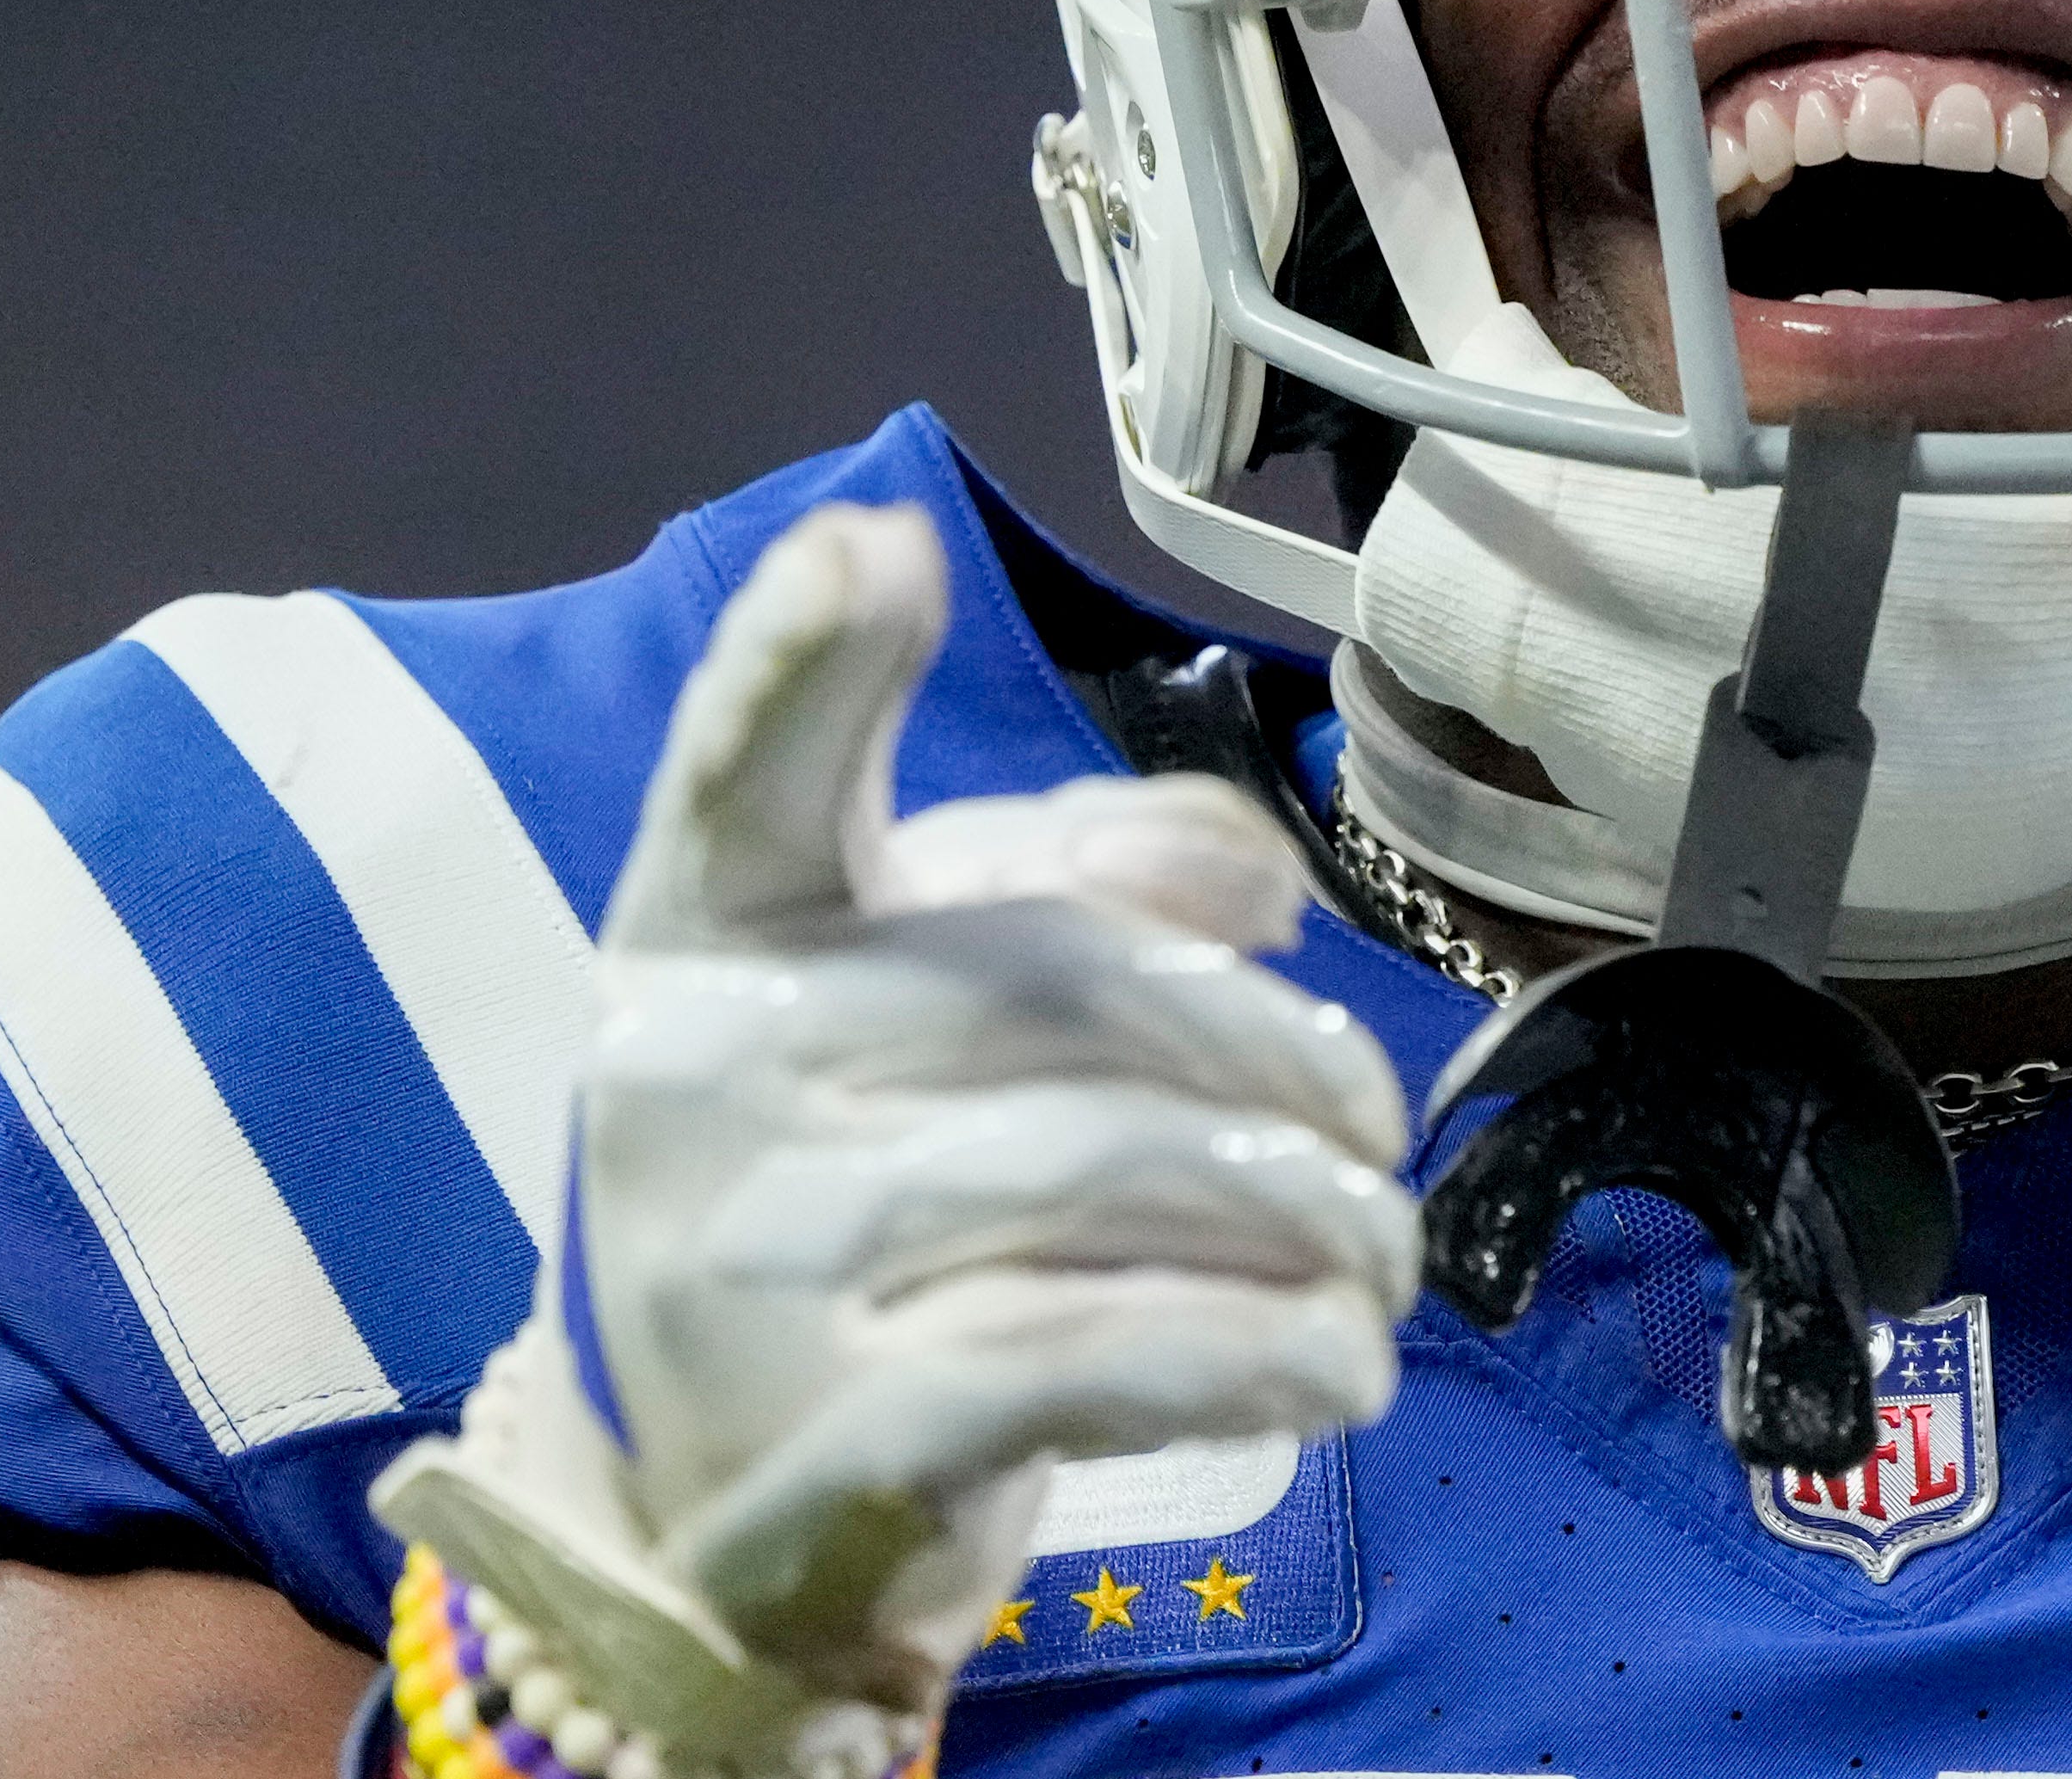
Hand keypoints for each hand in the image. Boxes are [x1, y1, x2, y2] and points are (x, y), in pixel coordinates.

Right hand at [373, 506, 1416, 1777]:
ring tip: (1377, 1255)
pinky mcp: (825, 1442)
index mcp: (712, 936)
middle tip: (1372, 1134)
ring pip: (1113, 1173)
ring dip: (1304, 1218)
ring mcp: (743, 1263)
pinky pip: (1099, 1353)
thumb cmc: (870, 1199)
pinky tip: (1337, 1362)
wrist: (724, 1521)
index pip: (745, 778)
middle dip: (1279, 1060)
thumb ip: (1082, 881)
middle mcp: (693, 1075)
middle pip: (1071, 992)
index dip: (802, 659)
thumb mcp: (937, 1014)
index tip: (876, 550)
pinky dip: (1256, 1350)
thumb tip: (1246, 873)